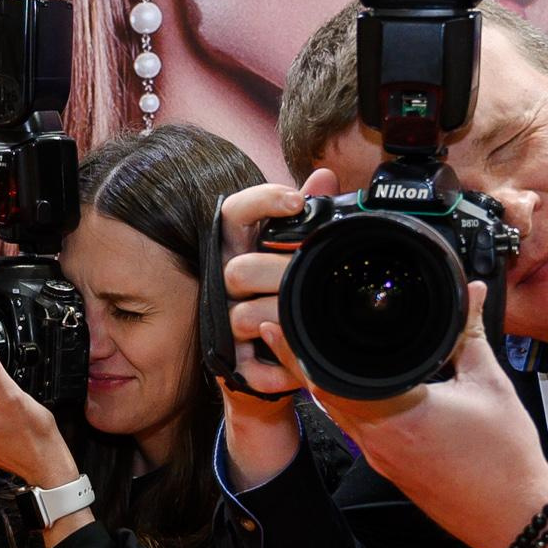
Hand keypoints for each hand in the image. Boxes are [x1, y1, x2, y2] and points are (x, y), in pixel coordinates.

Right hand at [216, 169, 337, 404]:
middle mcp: (224, 284)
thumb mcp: (293, 255)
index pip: (233, 214)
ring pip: (243, 318)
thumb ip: (308, 215)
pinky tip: (302, 370)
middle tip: (310, 273)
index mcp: (239, 251)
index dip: (260, 202)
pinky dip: (280, 371)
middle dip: (278, 273)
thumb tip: (324, 176)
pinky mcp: (233, 366)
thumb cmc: (282, 297)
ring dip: (282, 322)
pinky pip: (253, 371)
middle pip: (237, 270)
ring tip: (314, 322)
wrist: (275, 366)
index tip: (296, 202)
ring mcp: (224, 325)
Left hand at [302, 281, 547, 547]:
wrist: (514, 516)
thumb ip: (470, 332)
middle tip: (286, 330)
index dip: (299, 351)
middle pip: (322, 396)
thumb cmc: (506, 458)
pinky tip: (358, 388)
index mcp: (394, 415)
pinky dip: (348, 405)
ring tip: (315, 351)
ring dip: (323, 384)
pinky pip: (357, 430)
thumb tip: (470, 293)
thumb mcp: (490, 384)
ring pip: (338, 414)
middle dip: (302, 362)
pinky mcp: (392, 469)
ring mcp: (382, 458)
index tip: (281, 326)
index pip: (327, 378)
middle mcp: (377, 441)